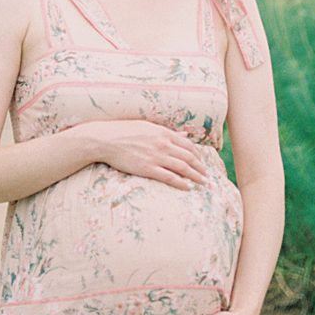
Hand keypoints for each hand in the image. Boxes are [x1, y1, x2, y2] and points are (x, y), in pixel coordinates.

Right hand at [77, 120, 210, 189]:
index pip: (188, 145)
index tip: (202, 162)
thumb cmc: (125, 131)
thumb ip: (168, 132)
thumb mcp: (148, 127)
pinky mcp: (148, 168)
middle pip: (189, 157)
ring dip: (196, 176)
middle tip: (208, 176)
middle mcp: (163, 144)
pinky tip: (188, 187)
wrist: (106, 139)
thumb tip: (185, 135)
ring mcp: (156, 156)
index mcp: (163, 133)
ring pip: (183, 167)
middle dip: (201, 168)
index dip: (198, 155)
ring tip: (203, 183)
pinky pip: (169, 177)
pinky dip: (181, 183)